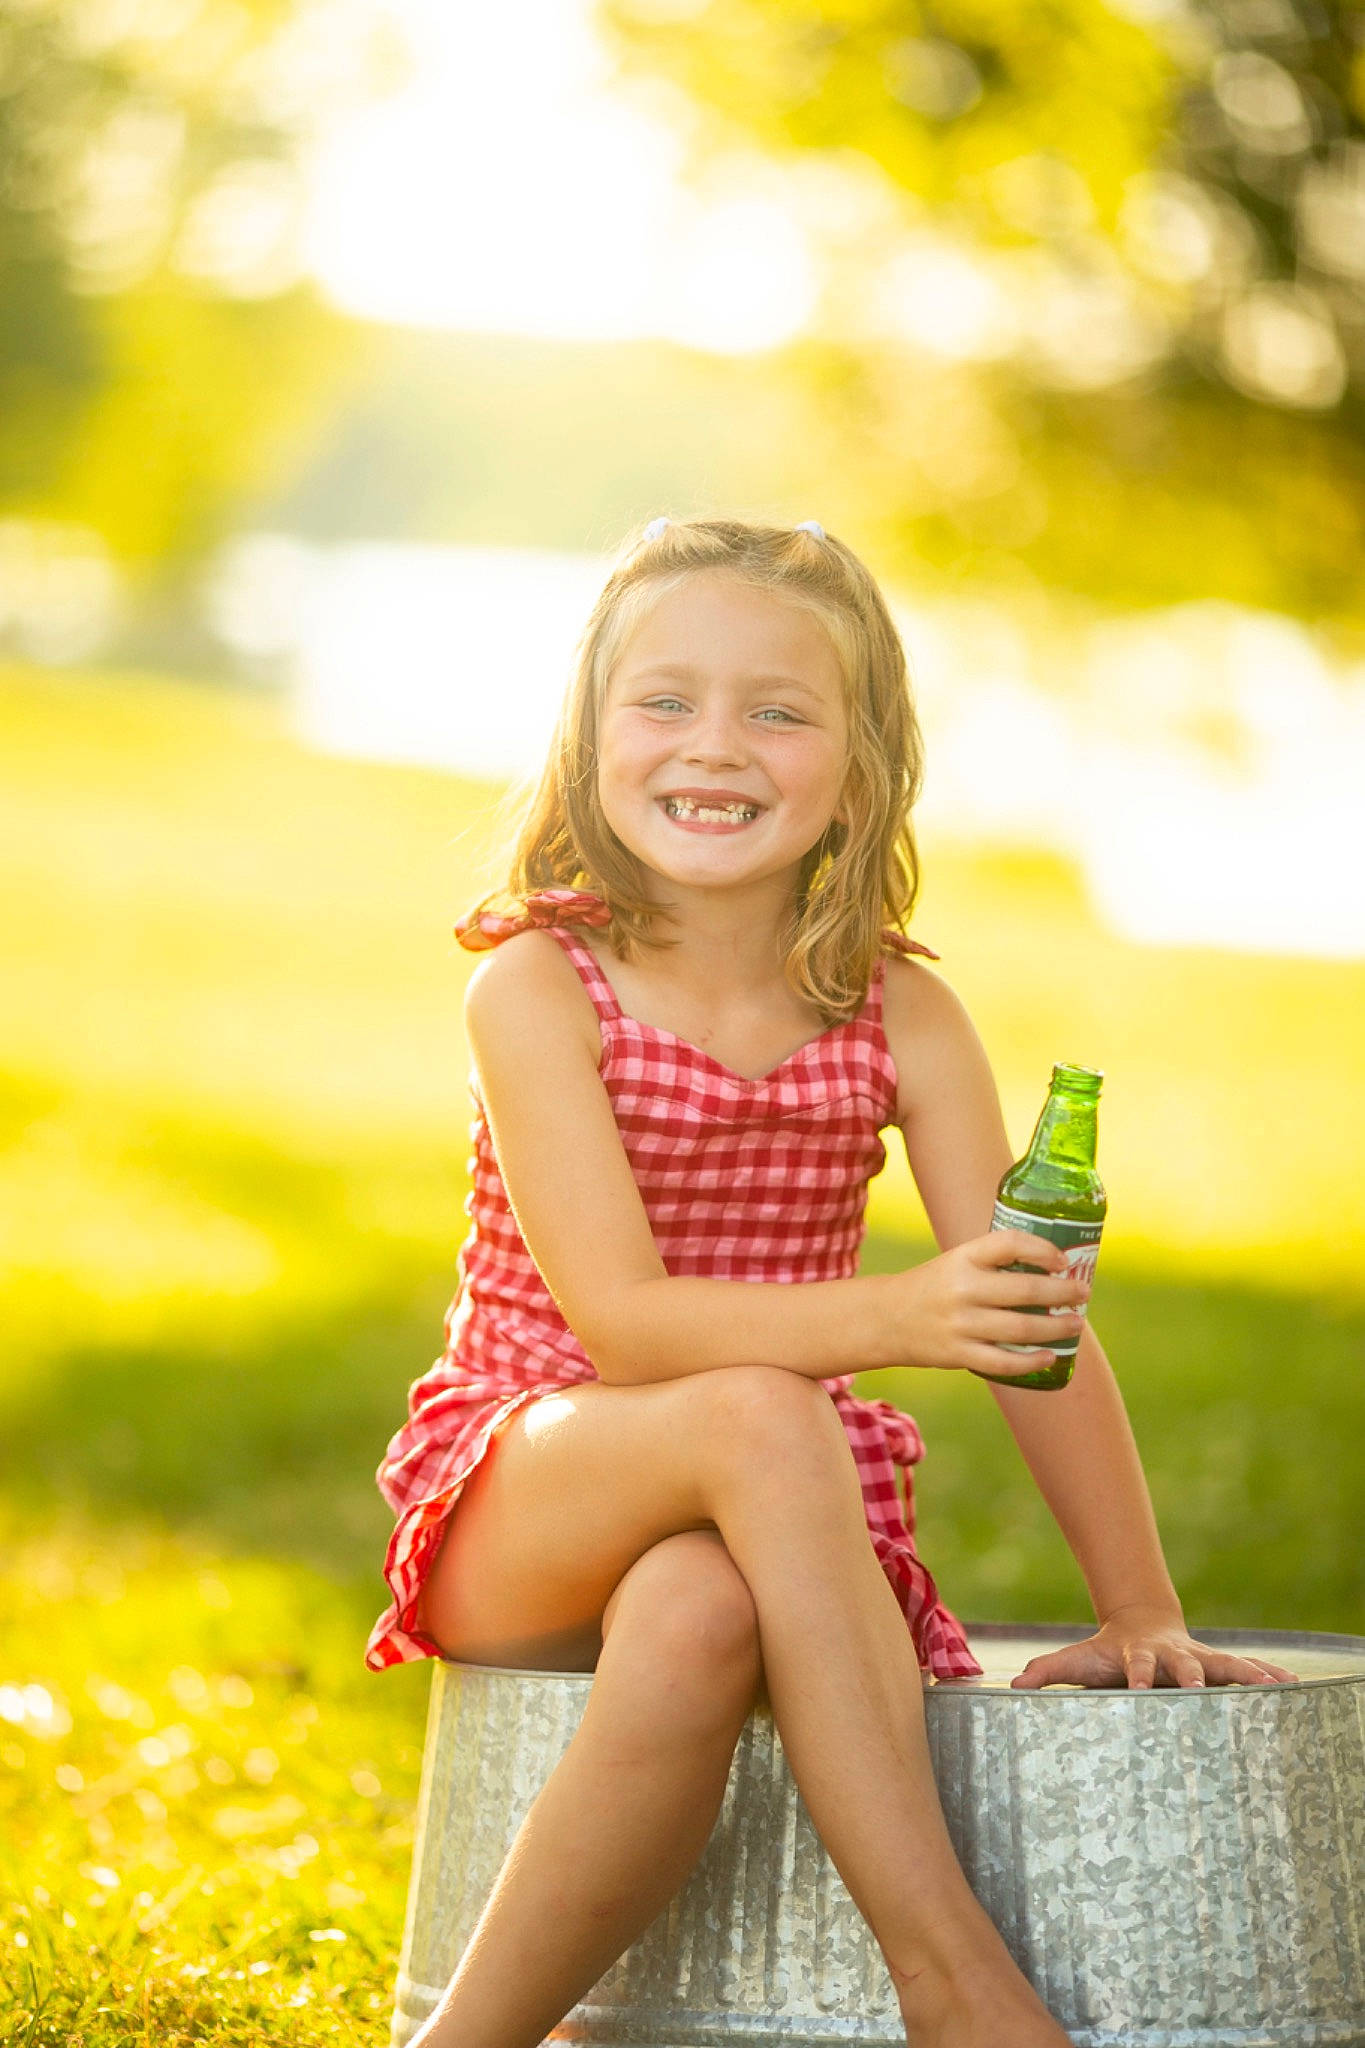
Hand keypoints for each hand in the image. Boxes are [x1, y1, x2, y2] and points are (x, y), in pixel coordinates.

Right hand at [890, 1232, 1088, 1376]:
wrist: (887, 1319)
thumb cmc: (935, 1287)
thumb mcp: (956, 1262)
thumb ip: (994, 1263)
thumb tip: (1052, 1267)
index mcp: (962, 1257)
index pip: (1009, 1243)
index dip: (1042, 1250)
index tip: (1063, 1260)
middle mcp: (962, 1288)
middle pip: (1026, 1291)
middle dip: (1063, 1293)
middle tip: (1083, 1292)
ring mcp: (960, 1324)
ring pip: (1021, 1329)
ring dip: (1057, 1328)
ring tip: (1076, 1324)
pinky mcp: (959, 1354)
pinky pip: (1004, 1362)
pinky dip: (1032, 1361)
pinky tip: (1050, 1356)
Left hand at [1010, 1605, 1299, 1689]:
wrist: (1140, 1623)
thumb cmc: (1105, 1653)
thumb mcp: (1076, 1660)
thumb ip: (1047, 1672)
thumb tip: (1013, 1690)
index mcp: (1139, 1656)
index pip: (1137, 1666)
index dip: (1137, 1676)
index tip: (1139, 1688)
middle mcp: (1174, 1656)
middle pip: (1186, 1665)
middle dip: (1193, 1677)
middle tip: (1201, 1689)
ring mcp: (1199, 1658)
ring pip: (1225, 1665)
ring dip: (1247, 1674)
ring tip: (1274, 1685)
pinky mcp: (1218, 1665)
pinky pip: (1247, 1670)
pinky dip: (1269, 1676)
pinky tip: (1295, 1686)